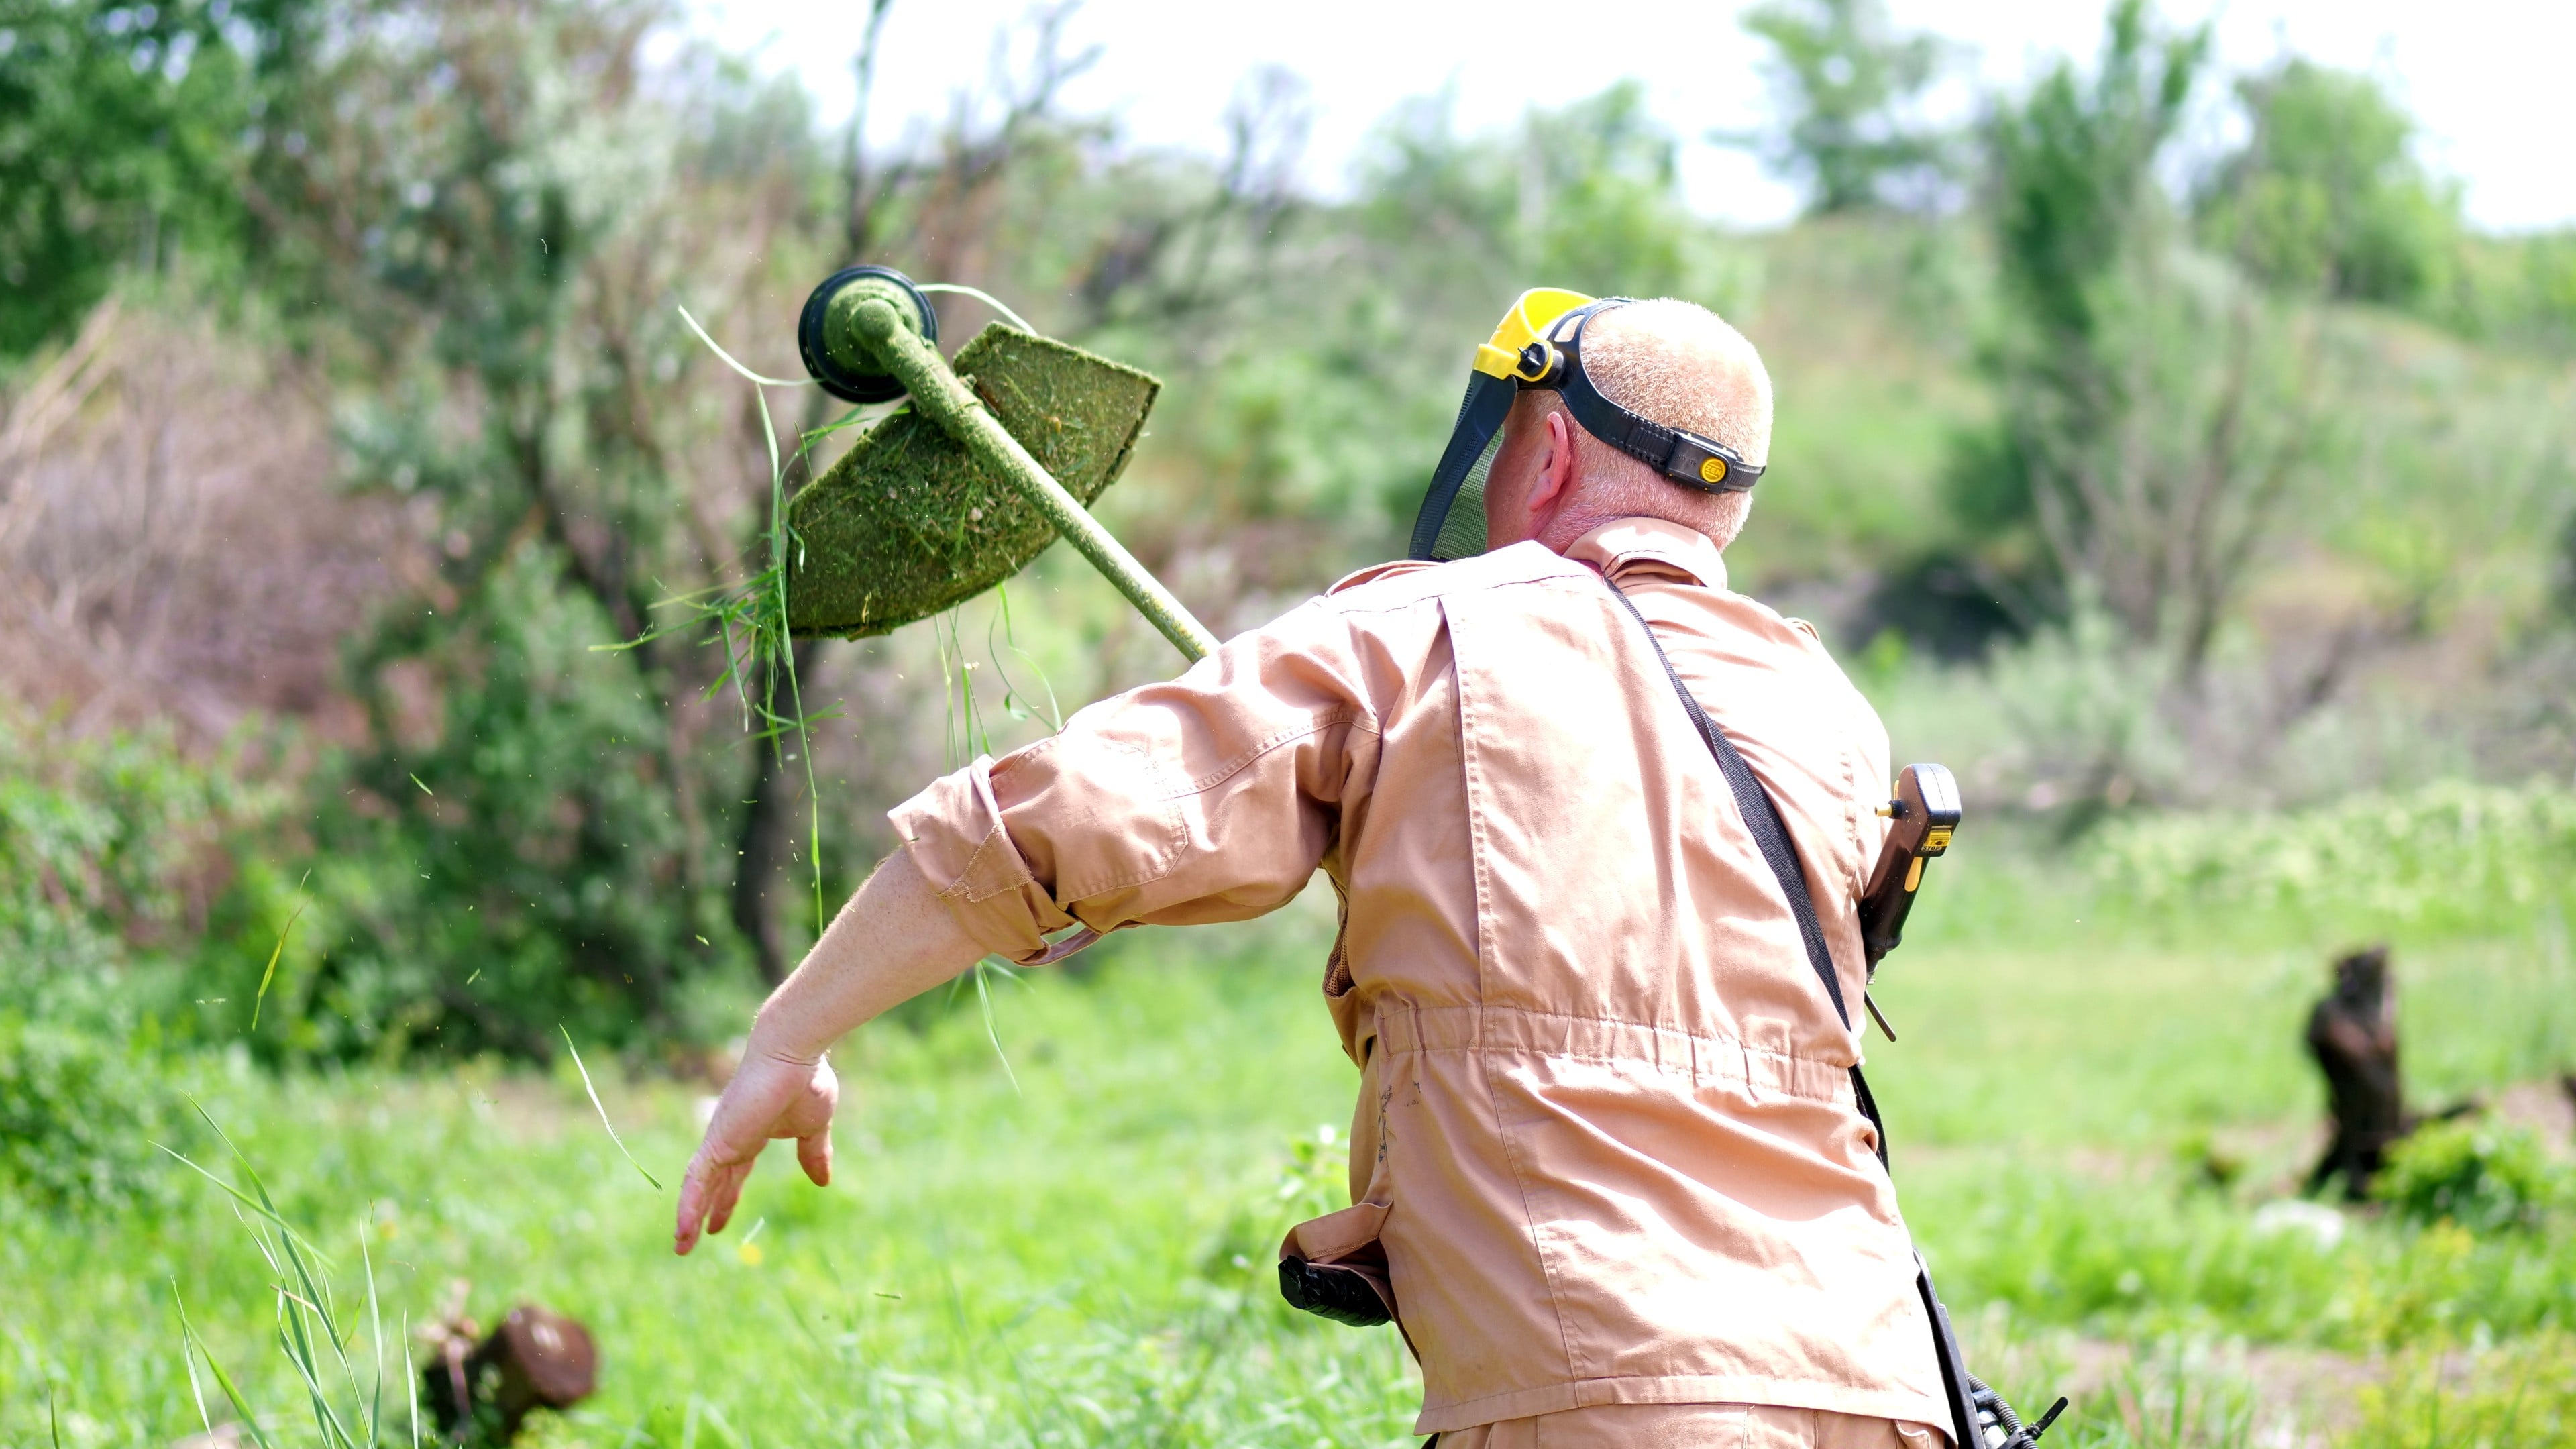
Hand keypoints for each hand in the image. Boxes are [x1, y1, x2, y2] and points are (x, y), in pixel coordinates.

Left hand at [673, 1045, 837, 1254]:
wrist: (794, 1053)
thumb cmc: (806, 1082)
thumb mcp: (814, 1128)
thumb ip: (814, 1154)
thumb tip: (822, 1181)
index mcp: (752, 1136)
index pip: (734, 1174)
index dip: (728, 1197)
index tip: (720, 1221)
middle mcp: (731, 1139)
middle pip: (713, 1184)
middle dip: (705, 1211)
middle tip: (694, 1238)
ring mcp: (722, 1141)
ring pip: (698, 1186)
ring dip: (689, 1216)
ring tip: (682, 1245)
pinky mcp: (718, 1142)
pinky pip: (696, 1180)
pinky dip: (689, 1205)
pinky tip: (684, 1228)